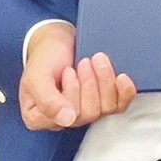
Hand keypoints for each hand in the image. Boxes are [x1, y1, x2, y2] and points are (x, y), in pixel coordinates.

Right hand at [18, 22, 136, 130]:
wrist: (60, 40)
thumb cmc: (45, 57)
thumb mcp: (37, 75)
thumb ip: (47, 99)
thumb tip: (67, 120)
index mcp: (40, 117)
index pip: (65, 119)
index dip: (72, 93)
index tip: (69, 71)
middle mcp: (64, 119)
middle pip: (88, 114)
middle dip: (89, 83)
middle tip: (85, 63)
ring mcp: (86, 111)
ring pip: (105, 108)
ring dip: (104, 81)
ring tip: (96, 61)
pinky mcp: (104, 101)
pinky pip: (120, 105)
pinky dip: (124, 91)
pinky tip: (122, 77)